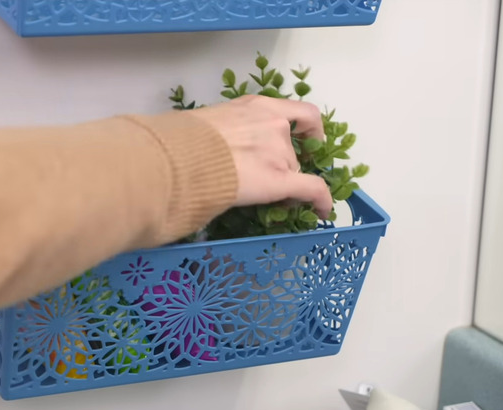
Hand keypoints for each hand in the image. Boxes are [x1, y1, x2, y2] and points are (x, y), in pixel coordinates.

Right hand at [191, 95, 332, 218]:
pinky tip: (322, 211)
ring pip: (292, 172)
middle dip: (283, 166)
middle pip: (291, 149)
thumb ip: (222, 133)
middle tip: (266, 182)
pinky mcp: (281, 180)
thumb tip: (212, 150)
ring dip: (283, 184)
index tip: (307, 140)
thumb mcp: (206, 124)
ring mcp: (278, 152)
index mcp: (255, 106)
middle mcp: (274, 124)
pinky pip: (311, 190)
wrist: (180, 158)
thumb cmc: (181, 141)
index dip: (308, 129)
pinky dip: (320, 201)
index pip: (296, 113)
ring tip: (263, 199)